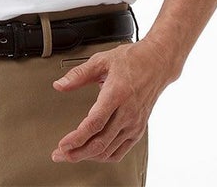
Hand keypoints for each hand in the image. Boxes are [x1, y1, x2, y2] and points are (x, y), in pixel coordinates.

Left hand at [50, 38, 176, 163]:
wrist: (157, 63)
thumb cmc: (131, 60)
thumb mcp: (101, 60)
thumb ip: (78, 74)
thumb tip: (59, 85)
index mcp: (116, 94)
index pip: (95, 123)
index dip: (77, 137)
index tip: (63, 144)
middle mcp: (127, 112)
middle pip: (100, 142)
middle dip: (77, 152)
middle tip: (60, 154)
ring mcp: (134, 123)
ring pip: (109, 150)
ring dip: (88, 156)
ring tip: (71, 155)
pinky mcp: (138, 129)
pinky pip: (121, 151)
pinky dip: (105, 157)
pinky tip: (93, 154)